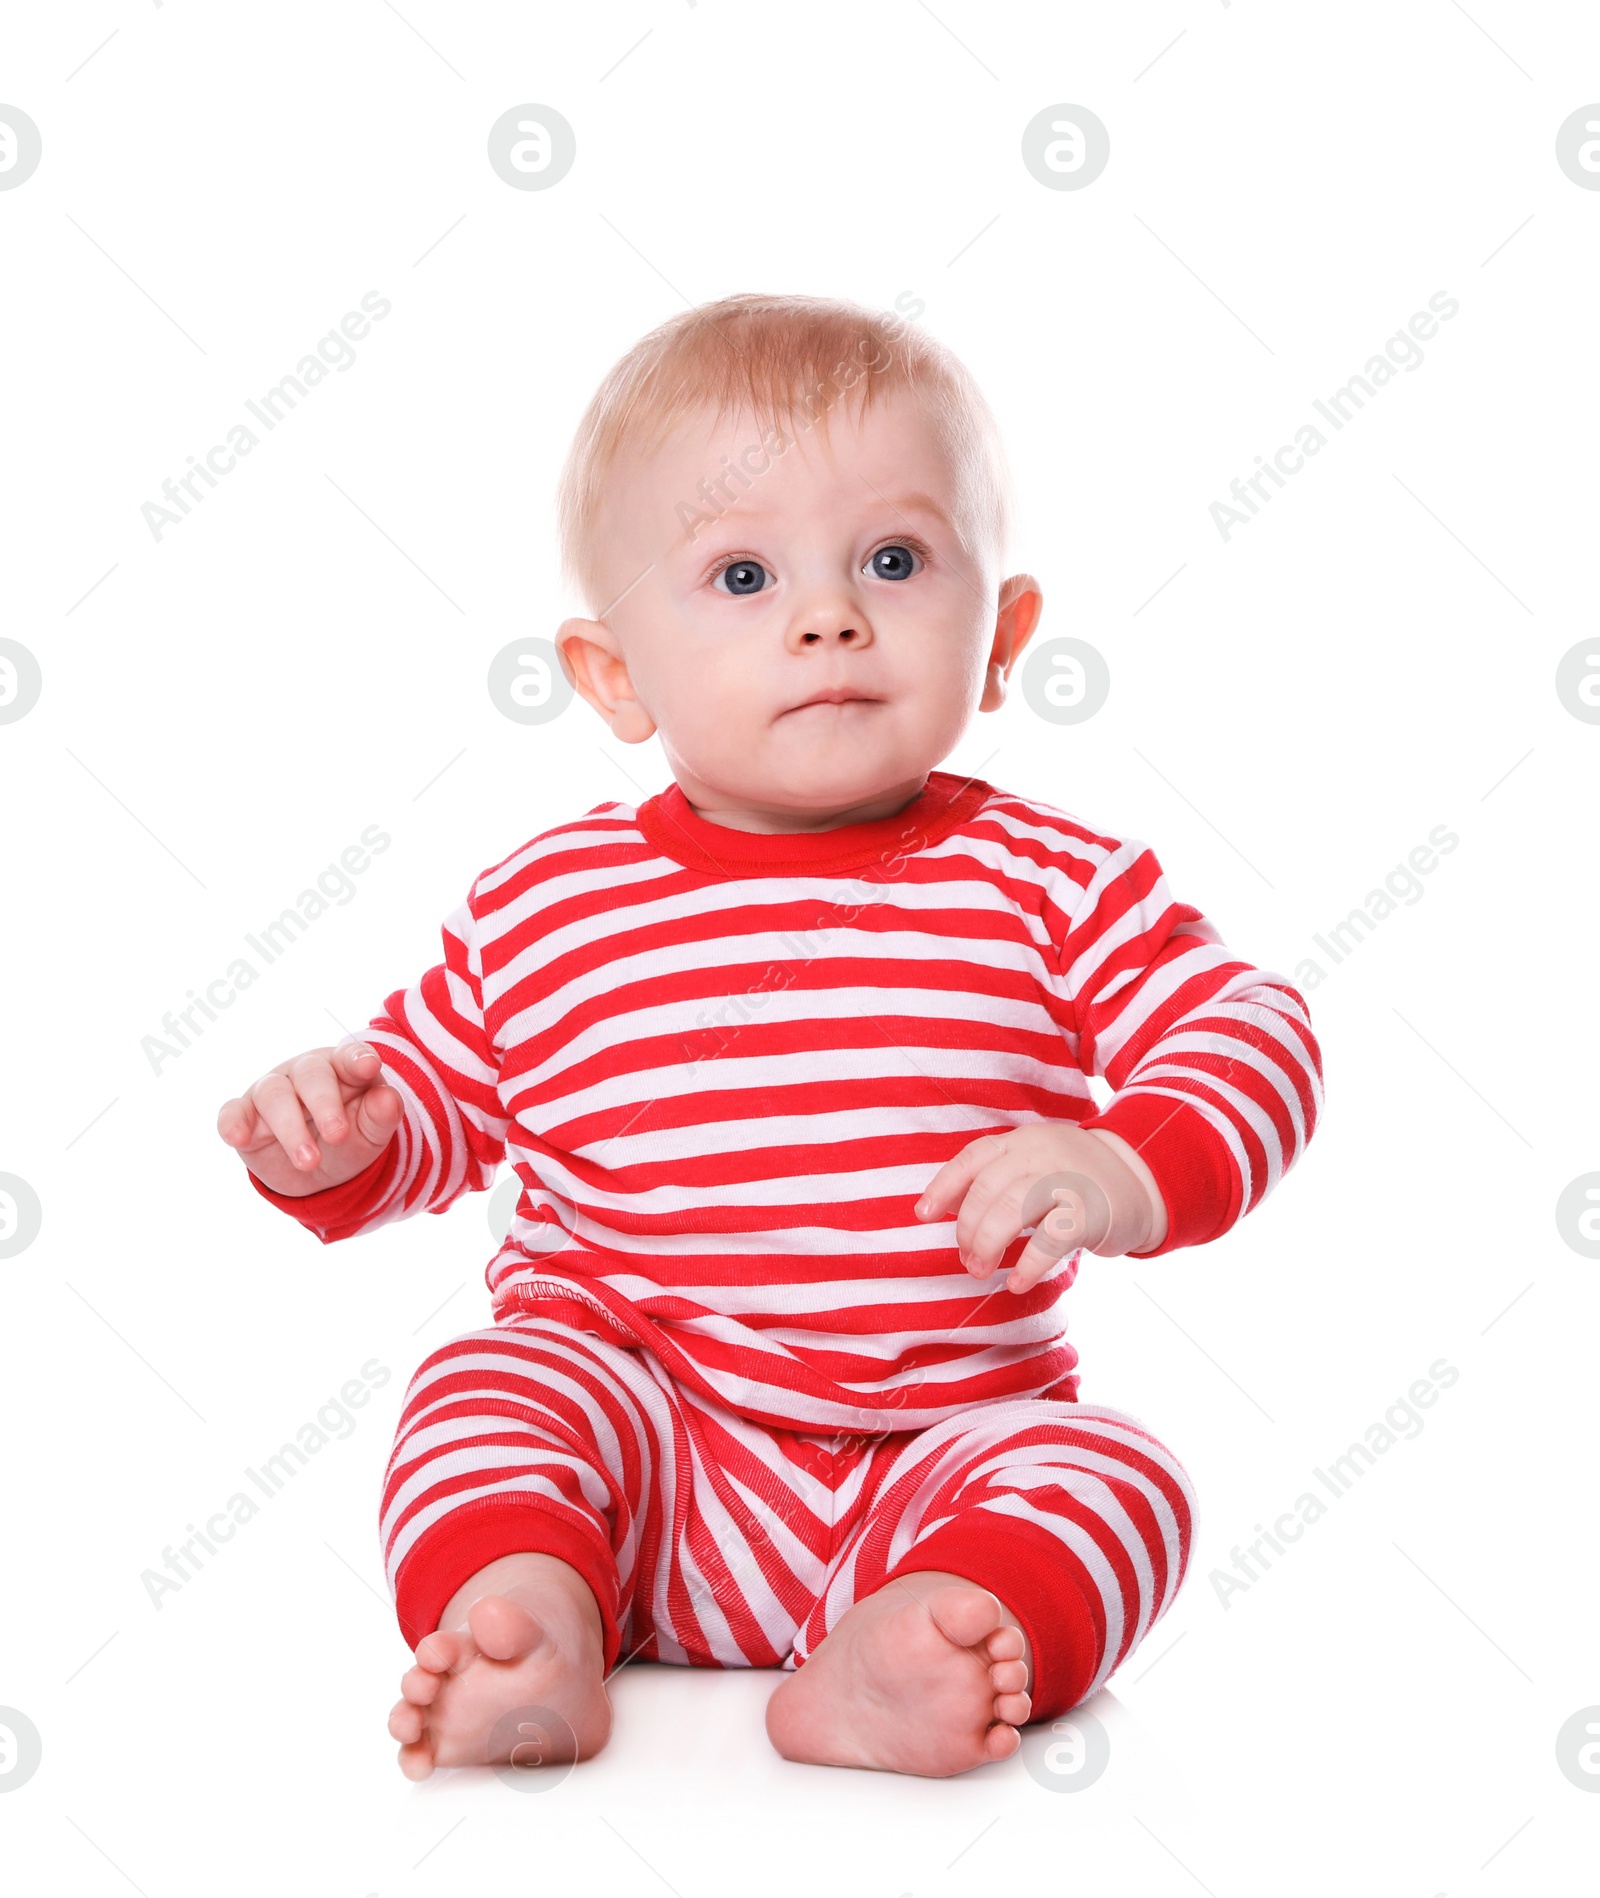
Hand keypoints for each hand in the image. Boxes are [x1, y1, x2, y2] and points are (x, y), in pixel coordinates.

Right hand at [217, 1043, 403, 1196]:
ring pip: (274, 1094)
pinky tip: (238, 1138)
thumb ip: (382, 1116)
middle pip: (311, 1075)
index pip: (350, 1056)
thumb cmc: (349, 1139)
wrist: (318, 1173)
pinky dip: (233, 1123)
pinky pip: (233, 1112)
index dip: (358, 1059)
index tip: (368, 1068)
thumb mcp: (371, 1134)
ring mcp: (272, 1091)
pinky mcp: (245, 1115)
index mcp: (342, 1069)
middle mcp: (305, 1073)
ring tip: (308, 1161)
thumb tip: (389, 1099)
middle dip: (324, 1104)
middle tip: (338, 1136)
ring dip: (290, 1128)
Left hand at [914, 1122, 1164, 1294]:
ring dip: (987, 1245)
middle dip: (967, 1228)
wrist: (1144, 1179)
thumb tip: (952, 1216)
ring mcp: (1066, 1180)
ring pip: (1011, 1210)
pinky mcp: (1090, 1211)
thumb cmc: (1078, 1180)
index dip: (943, 1186)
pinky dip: (1028, 1264)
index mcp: (1022, 1141)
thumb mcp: (1038, 1164)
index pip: (973, 1158)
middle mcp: (1041, 1154)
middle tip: (966, 1259)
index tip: (922, 1215)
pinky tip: (1017, 1282)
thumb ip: (1001, 1180)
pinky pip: (1050, 1239)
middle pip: (987, 1189)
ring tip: (981, 1271)